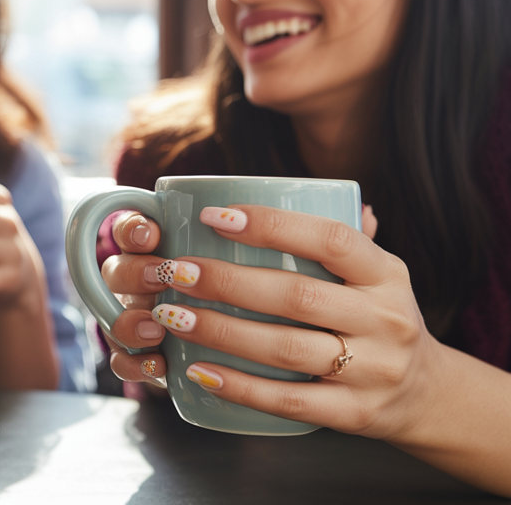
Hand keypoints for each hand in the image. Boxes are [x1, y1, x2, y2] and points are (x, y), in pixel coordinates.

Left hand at [106, 203, 437, 439]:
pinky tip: (198, 371)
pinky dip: (240, 387)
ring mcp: (374, 370)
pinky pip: (289, 400)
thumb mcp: (374, 273)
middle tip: (175, 271)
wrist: (428, 393)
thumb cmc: (375, 317)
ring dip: (221, 332)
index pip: (330, 239)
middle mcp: (386, 319)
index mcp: (386, 273)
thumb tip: (276, 185)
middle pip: (297, 296)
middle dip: (227, 282)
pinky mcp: (356, 413)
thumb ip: (334, 235)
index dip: (270, 224)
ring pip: (286, 349)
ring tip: (171, 315)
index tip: (212, 218)